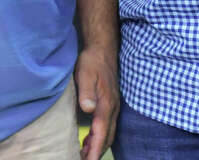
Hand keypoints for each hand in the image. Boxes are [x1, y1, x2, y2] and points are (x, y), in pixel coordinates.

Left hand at [75, 45, 118, 159]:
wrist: (102, 49)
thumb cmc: (92, 62)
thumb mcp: (85, 75)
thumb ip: (86, 92)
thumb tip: (88, 109)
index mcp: (106, 103)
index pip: (101, 132)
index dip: (95, 149)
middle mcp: (112, 107)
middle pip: (107, 136)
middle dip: (97, 151)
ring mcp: (113, 105)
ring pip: (108, 132)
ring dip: (98, 145)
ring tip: (84, 154)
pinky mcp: (111, 103)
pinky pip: (107, 125)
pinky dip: (100, 136)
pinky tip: (89, 138)